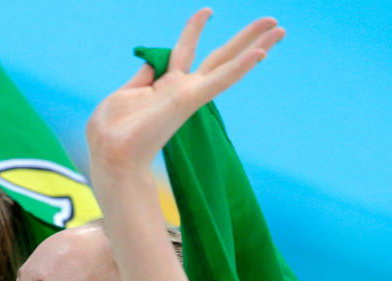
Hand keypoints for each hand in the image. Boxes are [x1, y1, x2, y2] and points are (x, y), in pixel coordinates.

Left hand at [86, 8, 285, 176]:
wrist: (111, 154)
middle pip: (219, 56)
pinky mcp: (190, 100)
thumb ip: (142, 77)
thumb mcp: (123, 95)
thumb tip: (152, 60)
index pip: (184, 50)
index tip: (207, 11)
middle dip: (244, 38)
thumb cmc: (111, 132)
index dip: (194, 29)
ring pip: (228, 65)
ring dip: (255, 47)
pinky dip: (241, 67)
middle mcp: (181, 88)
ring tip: (280, 29)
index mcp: (163, 85)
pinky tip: (261, 54)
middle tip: (271, 21)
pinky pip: (221, 80)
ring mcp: (188, 94)